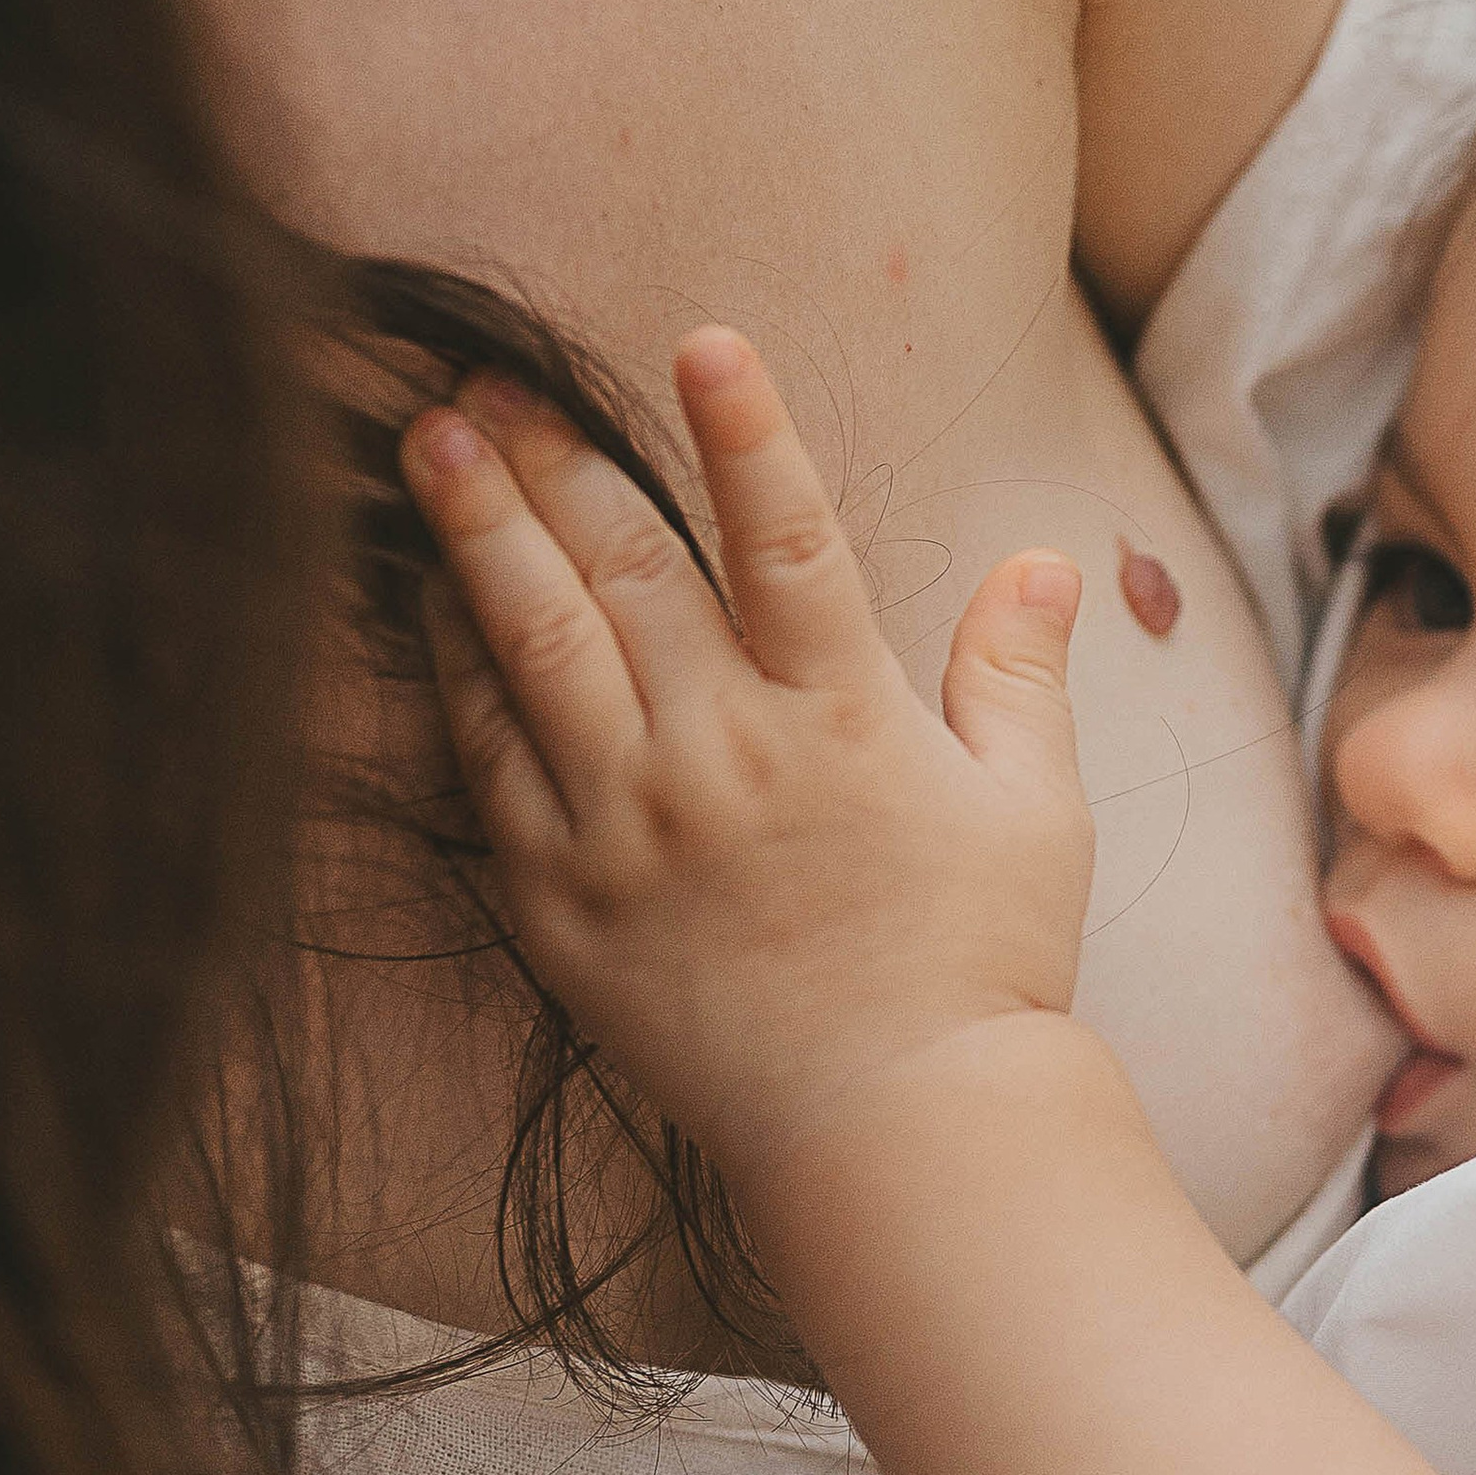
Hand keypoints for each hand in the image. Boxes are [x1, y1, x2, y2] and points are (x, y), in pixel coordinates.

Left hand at [397, 329, 1094, 1200]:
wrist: (895, 1135)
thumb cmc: (980, 974)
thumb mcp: (1036, 814)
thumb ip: (1021, 675)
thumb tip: (1042, 559)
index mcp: (841, 720)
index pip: (785, 538)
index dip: (744, 431)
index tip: (699, 339)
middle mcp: (721, 758)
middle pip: (625, 566)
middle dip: (558, 455)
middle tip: (498, 378)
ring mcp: (628, 830)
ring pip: (534, 643)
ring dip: (478, 530)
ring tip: (433, 448)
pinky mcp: (564, 903)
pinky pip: (489, 763)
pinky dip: (457, 672)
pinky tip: (436, 605)